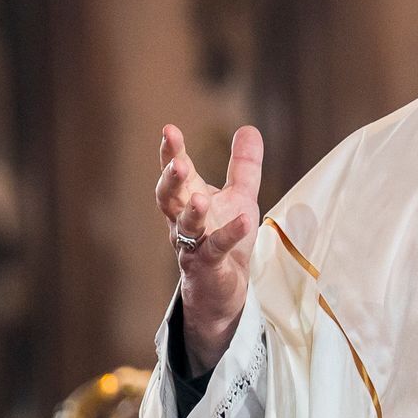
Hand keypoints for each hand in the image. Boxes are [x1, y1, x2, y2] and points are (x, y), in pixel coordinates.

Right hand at [156, 123, 262, 372]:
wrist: (223, 290)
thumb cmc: (226, 238)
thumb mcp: (240, 197)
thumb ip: (243, 165)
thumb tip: (248, 128)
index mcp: (188, 200)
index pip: (176, 173)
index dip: (171, 152)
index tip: (168, 129)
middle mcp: (183, 222)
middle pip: (169, 199)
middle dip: (171, 180)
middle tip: (178, 164)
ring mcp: (193, 245)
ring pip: (184, 227)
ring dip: (191, 212)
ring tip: (200, 197)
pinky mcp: (209, 266)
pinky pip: (216, 249)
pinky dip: (230, 234)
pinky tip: (246, 220)